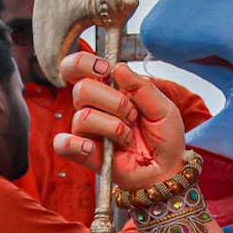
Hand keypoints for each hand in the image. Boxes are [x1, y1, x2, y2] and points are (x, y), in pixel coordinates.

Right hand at [54, 52, 186, 188]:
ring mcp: (89, 131)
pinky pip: (64, 144)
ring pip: (83, 117)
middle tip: (132, 114)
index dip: (84, 63)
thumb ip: (142, 87)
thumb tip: (118, 67)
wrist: (167, 169)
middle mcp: (95, 108)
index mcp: (110, 90)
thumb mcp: (164, 107)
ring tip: (127, 137)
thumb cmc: (164, 137)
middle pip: (81, 89)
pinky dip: (75, 145)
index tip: (104, 69)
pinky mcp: (85, 154)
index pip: (78, 68)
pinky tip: (92, 147)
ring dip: (113, 126)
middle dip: (113, 101)